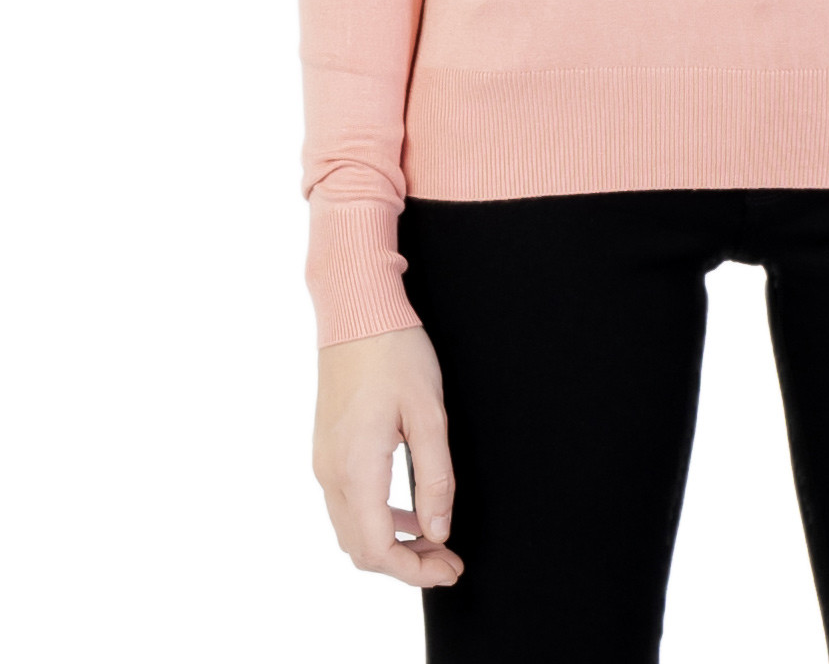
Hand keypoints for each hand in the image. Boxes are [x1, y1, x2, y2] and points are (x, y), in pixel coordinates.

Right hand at [313, 324, 463, 587]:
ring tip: (433, 538)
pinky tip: (407, 510)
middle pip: (361, 548)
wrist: (356, 310)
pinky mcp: (327, 448)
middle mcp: (331, 473)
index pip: (377, 549)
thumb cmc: (394, 352)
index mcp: (356, 469)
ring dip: (390, 543)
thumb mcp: (429, 413)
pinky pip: (347, 503)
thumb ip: (435, 477)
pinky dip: (376, 519)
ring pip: (351, 529)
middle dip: (405, 563)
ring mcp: (324, 461)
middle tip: (447, 558)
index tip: (450, 568)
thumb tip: (438, 530)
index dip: (415, 571)